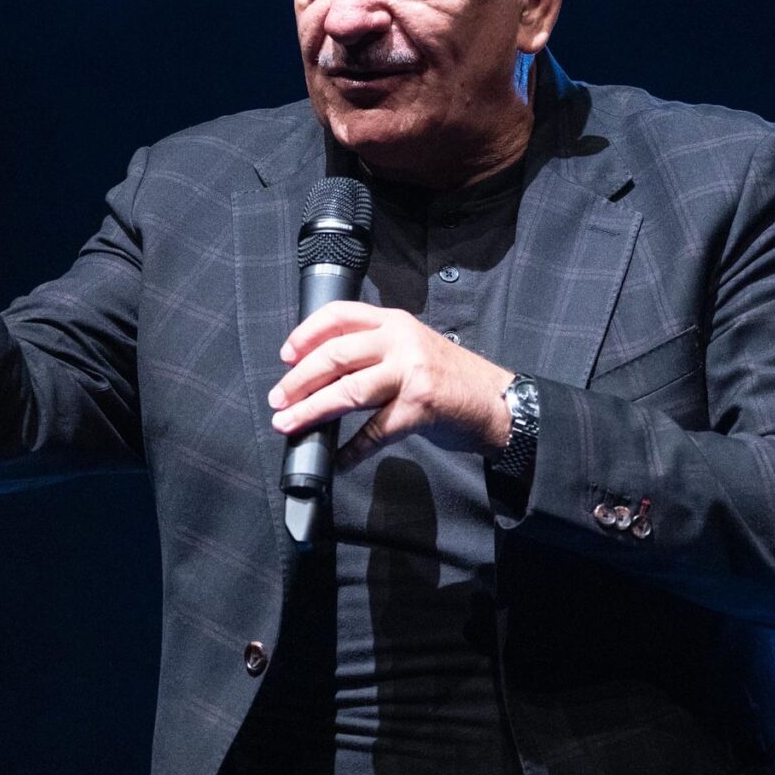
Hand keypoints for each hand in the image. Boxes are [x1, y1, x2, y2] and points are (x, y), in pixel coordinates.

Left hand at [269, 303, 513, 467]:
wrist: (496, 401)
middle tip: (277, 398)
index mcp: (394, 322)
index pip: (339, 314)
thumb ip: (373, 350)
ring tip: (289, 423)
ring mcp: (410, 372)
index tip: (285, 356)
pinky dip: (353, 450)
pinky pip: (375, 432)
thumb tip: (320, 373)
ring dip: (311, 411)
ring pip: (348, 391)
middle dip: (298, 380)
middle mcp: (400, 341)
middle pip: (335, 355)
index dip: (305, 334)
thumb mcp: (411, 347)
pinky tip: (338, 460)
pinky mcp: (419, 406)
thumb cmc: (450, 377)